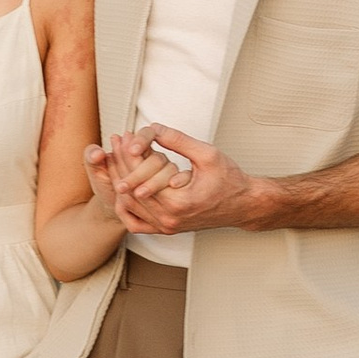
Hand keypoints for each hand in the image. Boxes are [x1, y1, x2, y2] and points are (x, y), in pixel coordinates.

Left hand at [93, 123, 257, 238]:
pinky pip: (136, 223)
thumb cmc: (230, 180)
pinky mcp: (167, 229)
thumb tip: (153, 128)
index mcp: (178, 201)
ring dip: (119, 179)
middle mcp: (168, 219)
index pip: (139, 174)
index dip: (128, 152)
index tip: (123, 136)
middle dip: (120, 162)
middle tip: (115, 142)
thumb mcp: (207, 154)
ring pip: (129, 205)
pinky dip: (125, 206)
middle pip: (130, 189)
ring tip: (115, 158)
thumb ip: (177, 140)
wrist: (243, 204)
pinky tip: (122, 189)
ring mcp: (166, 227)